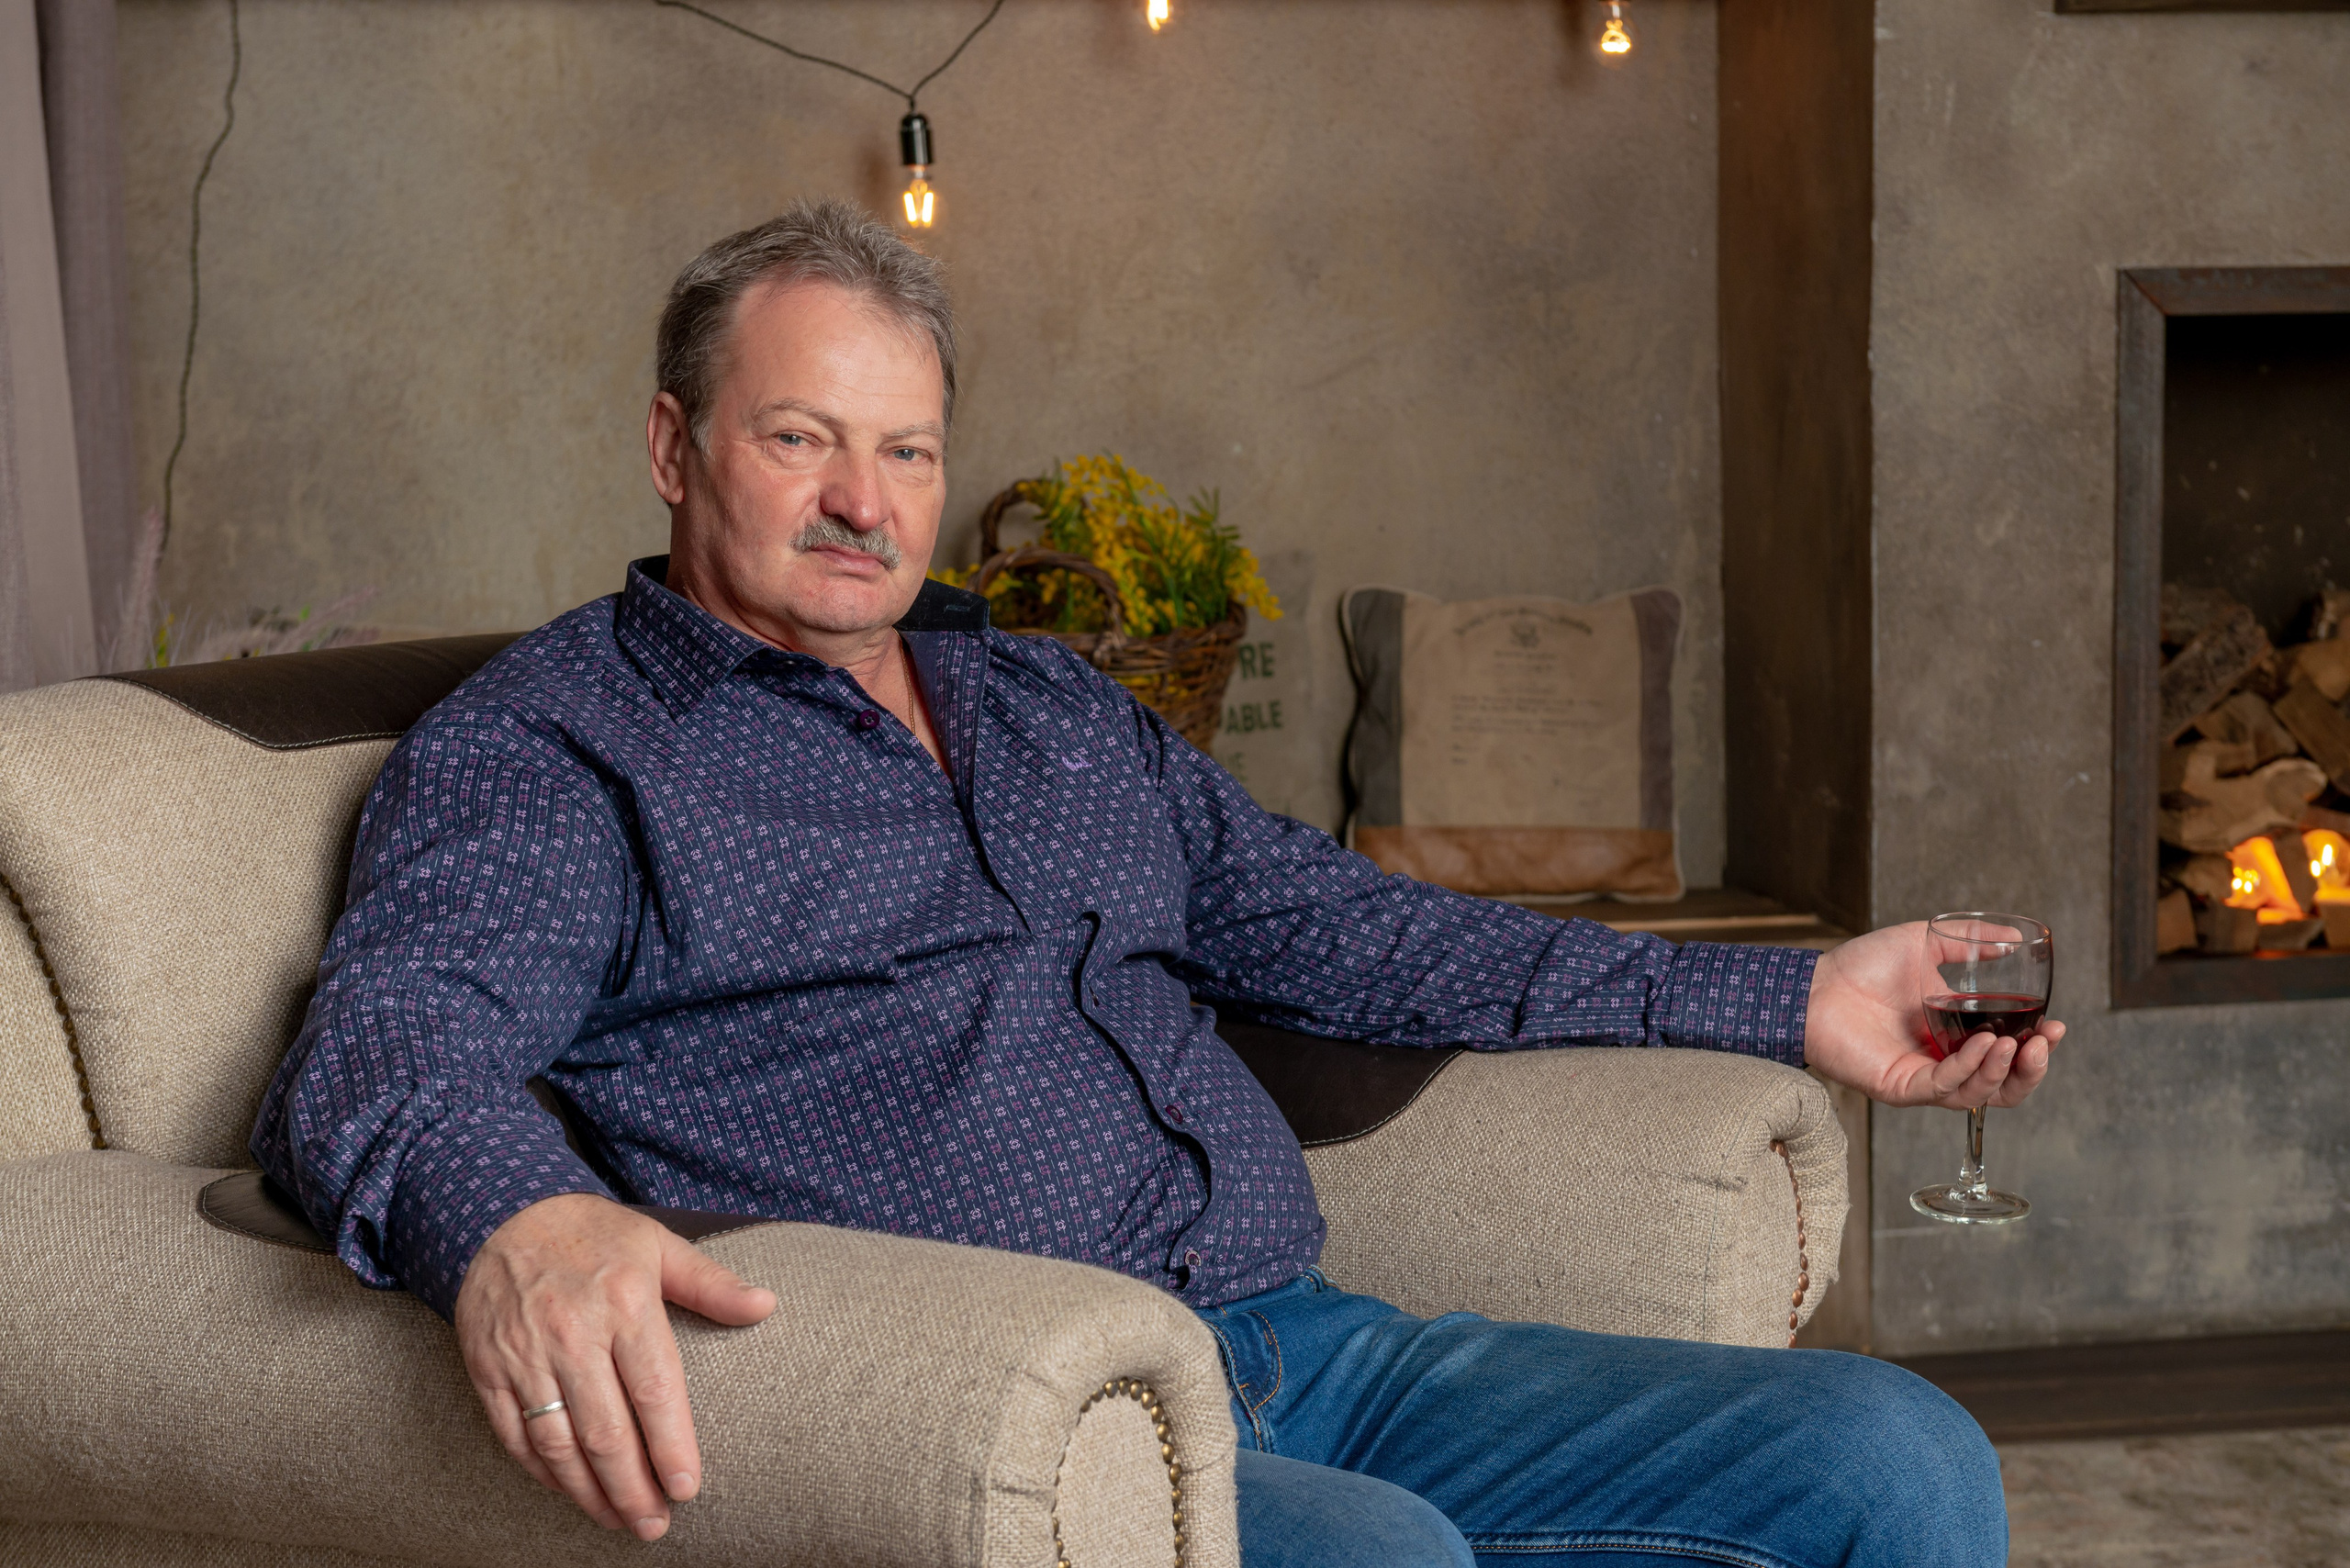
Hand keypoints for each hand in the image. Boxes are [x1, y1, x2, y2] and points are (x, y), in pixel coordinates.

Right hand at [454, 1193, 776, 1538]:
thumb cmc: (594, 1236)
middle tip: (655, 1525)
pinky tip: (571, 1491)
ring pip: (559, 1444)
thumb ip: (711, 1284)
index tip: (687, 1488)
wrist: (501, 1215)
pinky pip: (515, 1436)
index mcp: (624, 1302)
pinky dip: (544, 1472)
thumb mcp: (658, 1246)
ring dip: (590, 1493)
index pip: (655, 1390)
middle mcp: (573, 1333)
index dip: (672, 1446)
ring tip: (619, 1520)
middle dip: (634, 1489)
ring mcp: (525, 1355)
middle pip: (607, 1432)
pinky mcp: (488, 1370)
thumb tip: (766, 1305)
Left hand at [1801, 921, 2063, 1108]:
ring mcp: (1923, 1079)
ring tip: (2016, 1043)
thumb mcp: (1926, 944)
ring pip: (1979, 1094)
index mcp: (1956, 1037)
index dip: (2038, 1048)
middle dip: (2032, 1069)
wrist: (1815, 983)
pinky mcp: (1901, 1087)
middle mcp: (1944, 1064)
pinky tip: (1985, 1045)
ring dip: (2004, 1071)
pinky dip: (1969, 1070)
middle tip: (2045, 1041)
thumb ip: (1972, 943)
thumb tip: (2016, 940)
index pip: (2009, 1057)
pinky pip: (1944, 1088)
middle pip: (2003, 1087)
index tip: (2056, 1026)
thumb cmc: (1863, 967)